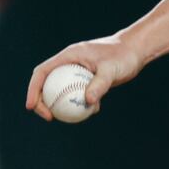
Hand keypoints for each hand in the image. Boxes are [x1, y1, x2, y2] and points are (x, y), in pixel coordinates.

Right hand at [26, 34, 144, 120]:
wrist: (137, 50)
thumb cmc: (124, 55)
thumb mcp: (112, 69)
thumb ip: (100, 84)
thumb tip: (88, 101)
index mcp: (68, 56)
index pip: (41, 72)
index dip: (32, 89)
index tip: (32, 106)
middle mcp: (69, 63)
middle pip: (46, 83)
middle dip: (42, 101)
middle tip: (49, 117)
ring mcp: (77, 71)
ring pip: (61, 90)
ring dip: (61, 105)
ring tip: (69, 118)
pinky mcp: (86, 79)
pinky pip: (76, 93)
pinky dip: (80, 103)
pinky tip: (94, 110)